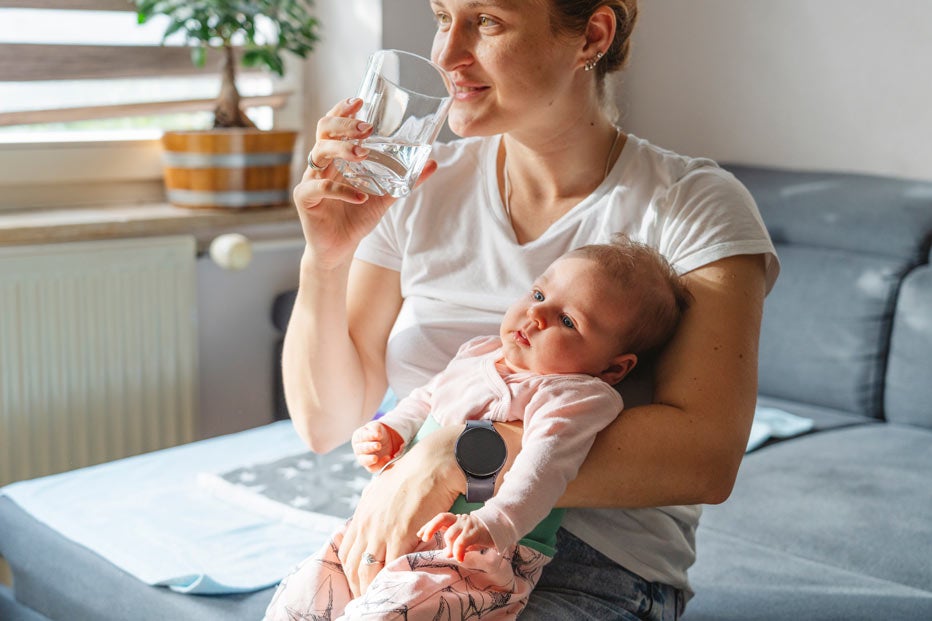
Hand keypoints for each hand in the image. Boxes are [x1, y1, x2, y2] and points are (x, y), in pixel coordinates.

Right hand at [294, 98, 438, 270]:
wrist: (340, 248)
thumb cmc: (357, 217)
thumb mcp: (385, 196)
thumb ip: (405, 180)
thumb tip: (432, 162)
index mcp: (336, 157)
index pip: (334, 125)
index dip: (343, 110)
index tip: (359, 101)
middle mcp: (321, 164)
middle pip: (323, 131)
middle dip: (344, 125)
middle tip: (367, 128)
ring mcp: (310, 180)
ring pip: (319, 154)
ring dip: (342, 150)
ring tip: (363, 154)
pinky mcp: (305, 199)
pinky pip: (320, 188)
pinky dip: (342, 191)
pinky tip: (361, 197)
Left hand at [338, 425, 463, 596]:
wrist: (430, 465)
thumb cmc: (410, 476)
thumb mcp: (381, 492)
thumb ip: (373, 511)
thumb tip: (371, 523)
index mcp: (361, 517)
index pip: (346, 554)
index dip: (350, 574)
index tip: (359, 584)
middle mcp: (366, 526)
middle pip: (355, 567)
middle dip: (359, 587)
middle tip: (367, 600)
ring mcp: (382, 531)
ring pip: (370, 571)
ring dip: (373, 588)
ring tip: (381, 599)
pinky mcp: (401, 534)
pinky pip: (393, 565)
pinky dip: (393, 579)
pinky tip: (397, 587)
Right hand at [351, 421, 402, 472]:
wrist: (385, 441)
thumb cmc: (378, 432)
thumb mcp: (377, 427)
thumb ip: (376, 429)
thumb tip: (377, 435)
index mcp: (358, 437)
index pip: (362, 436)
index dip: (370, 436)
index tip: (378, 435)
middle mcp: (359, 449)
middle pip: (361, 449)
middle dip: (369, 447)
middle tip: (378, 445)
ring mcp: (363, 458)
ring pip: (364, 461)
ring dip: (370, 459)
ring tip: (376, 458)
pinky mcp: (371, 466)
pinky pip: (374, 468)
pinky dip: (381, 465)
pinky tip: (388, 459)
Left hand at [418, 512, 494, 561]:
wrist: (500, 529)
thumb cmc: (480, 535)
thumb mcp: (465, 541)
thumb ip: (454, 545)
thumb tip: (446, 554)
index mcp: (456, 521)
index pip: (440, 519)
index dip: (429, 525)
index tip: (420, 535)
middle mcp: (460, 519)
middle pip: (442, 518)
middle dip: (431, 528)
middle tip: (425, 538)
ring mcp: (468, 524)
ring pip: (450, 534)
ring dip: (449, 547)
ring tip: (455, 555)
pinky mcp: (475, 531)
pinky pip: (462, 541)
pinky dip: (458, 551)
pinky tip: (460, 558)